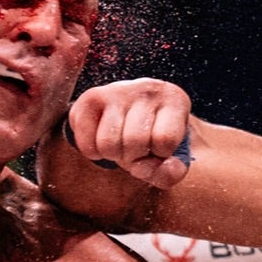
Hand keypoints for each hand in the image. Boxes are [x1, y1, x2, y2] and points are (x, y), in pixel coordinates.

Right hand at [64, 79, 191, 188]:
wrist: (135, 116)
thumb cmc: (157, 141)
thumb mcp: (173, 159)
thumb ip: (171, 173)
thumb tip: (144, 169)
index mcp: (175, 100)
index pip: (164, 140)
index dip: (160, 155)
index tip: (160, 148)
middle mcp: (147, 89)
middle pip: (135, 141)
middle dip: (134, 157)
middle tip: (137, 149)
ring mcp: (117, 90)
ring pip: (108, 143)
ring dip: (113, 156)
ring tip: (121, 145)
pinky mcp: (91, 97)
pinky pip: (85, 142)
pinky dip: (92, 153)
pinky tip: (102, 142)